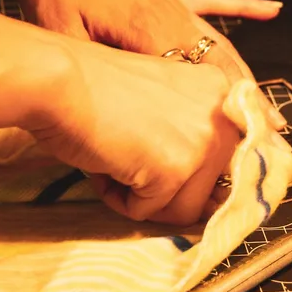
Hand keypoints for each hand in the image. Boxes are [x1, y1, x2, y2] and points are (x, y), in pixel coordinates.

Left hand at [0, 0, 286, 127]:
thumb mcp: (63, 35)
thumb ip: (96, 71)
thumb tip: (116, 111)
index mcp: (146, 28)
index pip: (195, 78)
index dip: (220, 109)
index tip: (243, 139)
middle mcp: (170, 15)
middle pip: (218, 66)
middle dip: (245, 102)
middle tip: (273, 134)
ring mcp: (172, 2)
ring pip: (220, 43)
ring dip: (245, 76)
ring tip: (269, 106)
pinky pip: (212, 2)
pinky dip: (243, 8)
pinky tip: (271, 11)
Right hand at [27, 39, 239, 225]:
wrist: (59, 80)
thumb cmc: (91, 87)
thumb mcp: (160, 103)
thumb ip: (189, 134)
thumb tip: (209, 198)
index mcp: (219, 90)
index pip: (232, 159)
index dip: (200, 178)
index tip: (171, 177)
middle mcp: (222, 115)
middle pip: (209, 189)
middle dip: (165, 189)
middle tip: (127, 164)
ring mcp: (203, 142)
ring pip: (185, 209)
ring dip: (144, 198)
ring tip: (114, 164)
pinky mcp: (175, 168)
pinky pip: (150, 212)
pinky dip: (120, 200)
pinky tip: (104, 167)